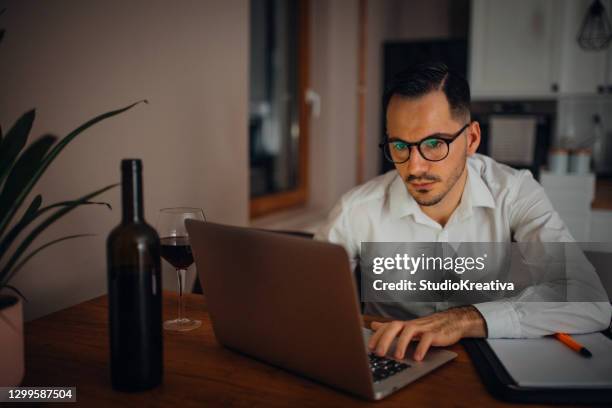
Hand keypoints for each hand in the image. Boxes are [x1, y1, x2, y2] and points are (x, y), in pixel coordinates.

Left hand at [367, 306, 485, 360]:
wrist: (452, 322)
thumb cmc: (428, 326)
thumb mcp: (408, 327)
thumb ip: (391, 327)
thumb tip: (373, 325)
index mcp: (404, 325)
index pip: (387, 327)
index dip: (377, 336)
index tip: (369, 348)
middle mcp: (412, 324)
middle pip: (395, 326)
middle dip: (385, 339)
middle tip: (379, 353)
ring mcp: (424, 328)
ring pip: (410, 331)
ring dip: (402, 344)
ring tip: (398, 357)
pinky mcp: (436, 333)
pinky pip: (427, 338)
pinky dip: (421, 348)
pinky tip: (417, 358)